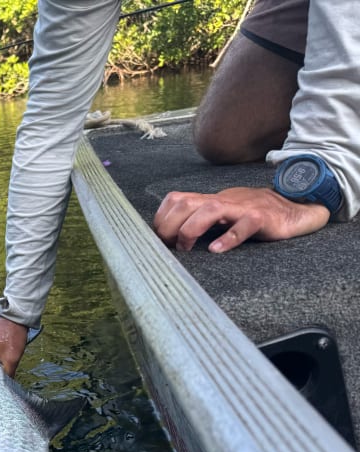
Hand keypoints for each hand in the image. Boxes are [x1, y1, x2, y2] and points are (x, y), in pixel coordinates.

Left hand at [153, 187, 329, 252]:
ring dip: (190, 229)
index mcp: (210, 201)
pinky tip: (216, 250)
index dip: (161, 218)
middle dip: (168, 225)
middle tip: (166, 247)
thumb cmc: (253, 214)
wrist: (295, 207)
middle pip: (186, 203)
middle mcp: (222, 201)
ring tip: (185, 248)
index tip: (156, 240)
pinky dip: (228, 238)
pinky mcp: (261, 219)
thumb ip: (199, 221)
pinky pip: (243, 226)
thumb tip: (170, 239)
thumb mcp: (222, 215)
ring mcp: (242, 208)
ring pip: (210, 209)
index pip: (176, 200)